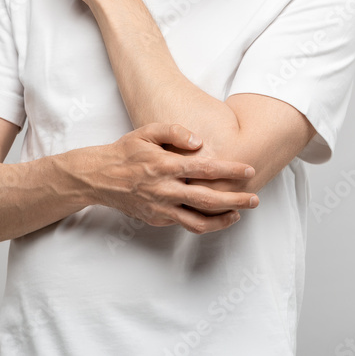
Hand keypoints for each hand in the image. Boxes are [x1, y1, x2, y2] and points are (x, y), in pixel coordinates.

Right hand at [83, 123, 257, 234]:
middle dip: (236, 200)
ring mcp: (161, 208)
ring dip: (223, 220)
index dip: (230, 171)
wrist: (98, 177)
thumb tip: (199, 141)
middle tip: (255, 199)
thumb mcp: (145, 131)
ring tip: (239, 214)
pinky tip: (215, 217)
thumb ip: (173, 131)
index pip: (205, 169)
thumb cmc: (125, 151)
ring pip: (199, 220)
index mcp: (165, 165)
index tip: (249, 170)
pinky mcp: (156, 219)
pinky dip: (204, 223)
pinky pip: (185, 224)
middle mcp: (165, 189)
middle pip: (208, 200)